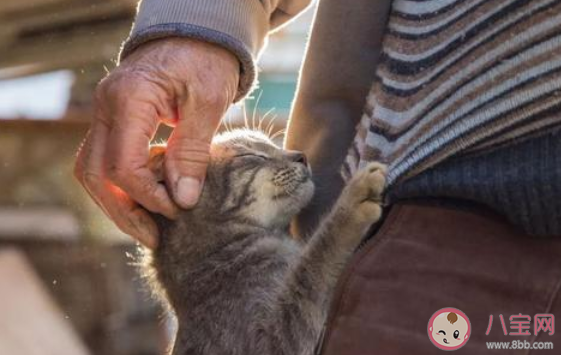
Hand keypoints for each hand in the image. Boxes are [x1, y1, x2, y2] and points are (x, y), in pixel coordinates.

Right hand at [74, 38, 239, 247]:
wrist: (196, 35)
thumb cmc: (207, 61)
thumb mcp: (209, 103)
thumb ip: (192, 151)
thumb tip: (182, 200)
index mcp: (129, 98)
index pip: (123, 165)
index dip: (149, 197)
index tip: (178, 211)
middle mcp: (106, 106)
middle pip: (96, 174)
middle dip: (124, 212)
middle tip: (154, 237)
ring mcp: (105, 113)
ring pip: (93, 170)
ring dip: (118, 203)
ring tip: (149, 226)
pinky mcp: (114, 120)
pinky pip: (106, 159)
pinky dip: (124, 184)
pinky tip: (150, 197)